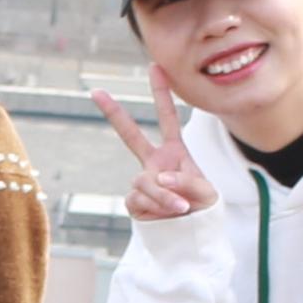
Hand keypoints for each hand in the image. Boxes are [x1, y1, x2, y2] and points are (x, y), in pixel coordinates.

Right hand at [91, 70, 212, 223]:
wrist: (191, 234)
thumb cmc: (203, 209)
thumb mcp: (206, 192)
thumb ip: (186, 181)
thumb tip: (159, 177)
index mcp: (174, 152)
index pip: (168, 118)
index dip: (162, 93)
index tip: (155, 67)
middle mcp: (154, 163)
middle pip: (130, 135)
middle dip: (114, 113)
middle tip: (95, 92)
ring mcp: (143, 182)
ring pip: (143, 181)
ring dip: (162, 196)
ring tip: (180, 207)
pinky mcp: (135, 202)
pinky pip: (140, 200)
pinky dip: (156, 207)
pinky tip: (166, 215)